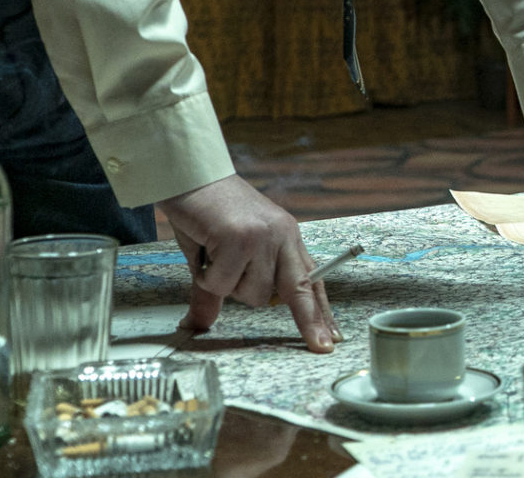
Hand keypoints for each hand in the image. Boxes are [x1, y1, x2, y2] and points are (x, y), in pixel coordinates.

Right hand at [158, 174, 340, 350]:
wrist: (190, 174)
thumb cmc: (207, 211)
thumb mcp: (219, 254)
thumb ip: (218, 289)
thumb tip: (199, 325)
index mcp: (286, 236)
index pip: (310, 278)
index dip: (321, 311)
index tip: (333, 337)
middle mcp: (282, 235)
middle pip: (299, 290)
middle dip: (309, 323)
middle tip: (322, 348)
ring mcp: (264, 236)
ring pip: (252, 293)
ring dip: (226, 285)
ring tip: (214, 255)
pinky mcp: (240, 238)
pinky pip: (224, 283)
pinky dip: (207, 276)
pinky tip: (204, 248)